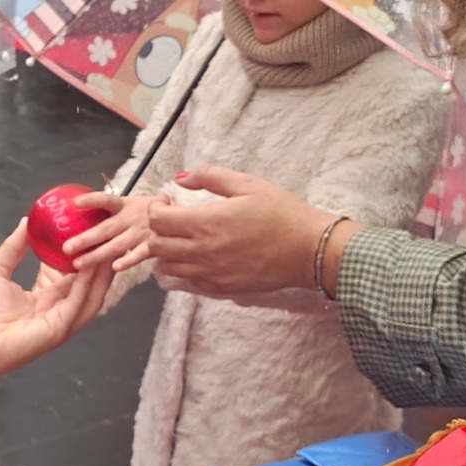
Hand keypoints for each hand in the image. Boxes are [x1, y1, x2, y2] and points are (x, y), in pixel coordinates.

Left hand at [0, 220, 113, 398]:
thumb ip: (13, 246)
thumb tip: (26, 221)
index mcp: (48, 295)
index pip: (73, 272)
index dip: (81, 253)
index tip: (88, 232)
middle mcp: (60, 307)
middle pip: (89, 283)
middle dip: (99, 261)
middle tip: (108, 237)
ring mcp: (64, 319)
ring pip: (92, 294)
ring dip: (100, 273)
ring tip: (106, 248)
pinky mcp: (60, 327)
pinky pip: (78, 303)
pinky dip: (86, 285)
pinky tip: (89, 266)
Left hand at [62, 189, 153, 274]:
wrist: (183, 217)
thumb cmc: (152, 211)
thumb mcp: (135, 203)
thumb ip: (116, 208)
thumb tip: (81, 206)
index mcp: (126, 205)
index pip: (106, 200)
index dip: (91, 200)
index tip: (74, 203)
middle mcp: (131, 218)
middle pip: (105, 228)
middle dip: (85, 239)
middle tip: (66, 248)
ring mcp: (141, 233)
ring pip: (116, 245)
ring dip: (97, 255)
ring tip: (78, 264)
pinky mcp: (153, 246)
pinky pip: (138, 255)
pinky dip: (127, 261)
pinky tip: (114, 268)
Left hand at [144, 167, 352, 297]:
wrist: (309, 250)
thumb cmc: (282, 213)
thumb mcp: (247, 184)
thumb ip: (210, 177)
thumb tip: (181, 177)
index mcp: (207, 223)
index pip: (157, 220)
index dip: (156, 207)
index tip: (168, 200)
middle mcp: (203, 252)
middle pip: (156, 246)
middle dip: (156, 229)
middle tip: (172, 218)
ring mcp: (211, 274)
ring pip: (167, 267)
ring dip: (166, 251)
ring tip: (182, 237)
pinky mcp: (221, 288)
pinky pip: (187, 282)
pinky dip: (183, 268)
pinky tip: (197, 255)